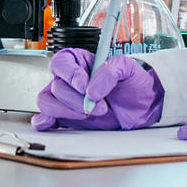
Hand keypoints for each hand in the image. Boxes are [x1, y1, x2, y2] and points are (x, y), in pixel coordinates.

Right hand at [33, 49, 163, 131]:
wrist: (141, 106)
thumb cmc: (132, 83)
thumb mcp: (127, 69)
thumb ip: (110, 72)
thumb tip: (91, 89)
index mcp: (79, 61)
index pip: (62, 63)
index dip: (70, 74)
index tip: (84, 86)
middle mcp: (68, 79)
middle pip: (56, 86)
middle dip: (77, 99)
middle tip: (100, 105)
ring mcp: (64, 99)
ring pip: (47, 102)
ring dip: (66, 111)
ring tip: (90, 115)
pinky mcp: (65, 117)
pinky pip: (45, 119)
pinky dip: (44, 122)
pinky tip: (51, 124)